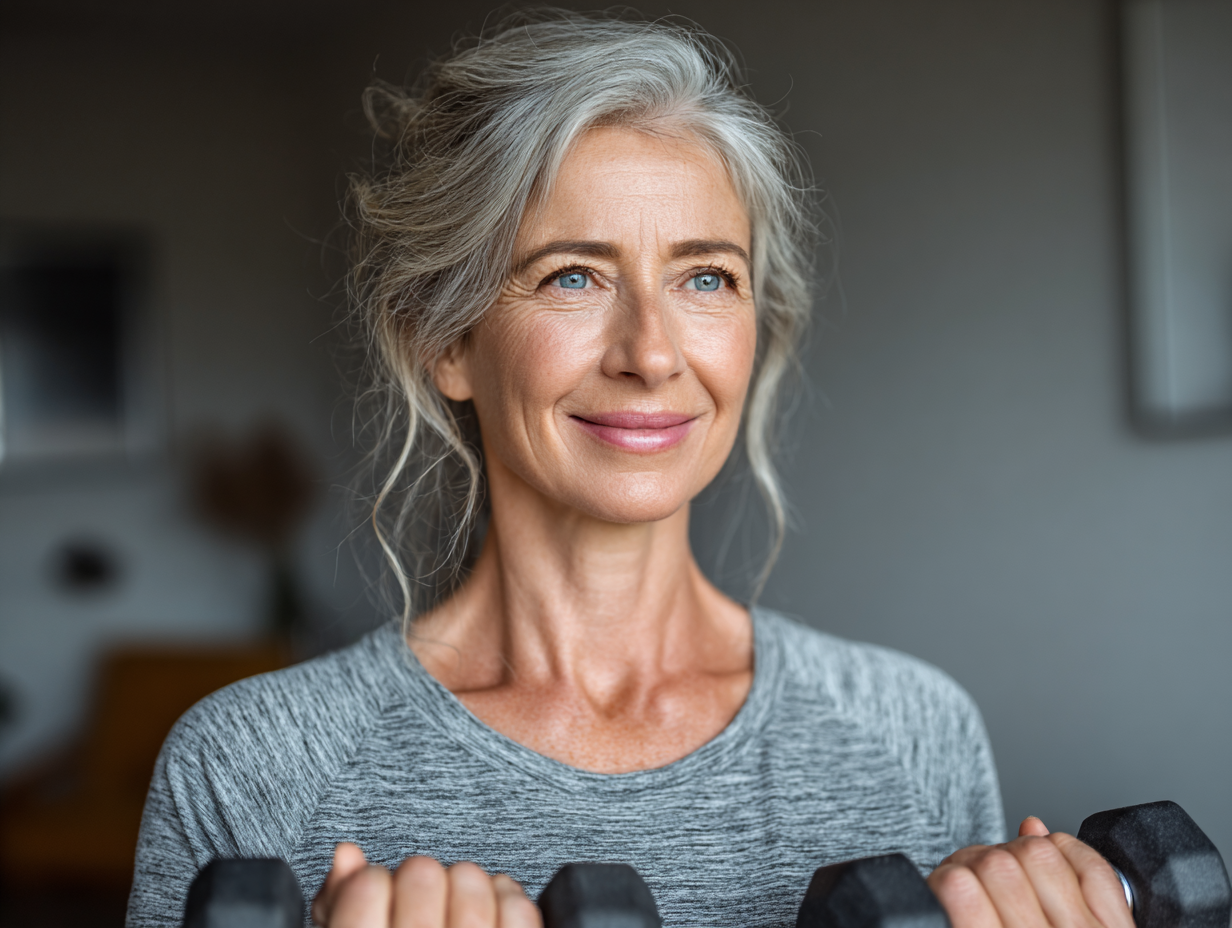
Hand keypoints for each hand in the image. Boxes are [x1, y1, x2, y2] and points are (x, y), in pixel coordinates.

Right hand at [312, 842, 541, 927]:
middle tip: (416, 908)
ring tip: (452, 913)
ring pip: (471, 880)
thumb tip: (348, 856)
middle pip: (421, 875)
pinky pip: (517, 908)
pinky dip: (507, 900)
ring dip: (463, 887)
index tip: (376, 899)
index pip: (366, 887)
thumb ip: (339, 910)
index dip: (370, 885)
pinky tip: (490, 916)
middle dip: (418, 882)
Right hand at [928, 818, 1134, 927]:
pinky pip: (1094, 867)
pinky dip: (1071, 852)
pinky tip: (1057, 866)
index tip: (945, 887)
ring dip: (1021, 853)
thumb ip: (957, 918)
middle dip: (980, 861)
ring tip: (1016, 877)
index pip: (957, 887)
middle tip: (977, 882)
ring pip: (1041, 854)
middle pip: (997, 863)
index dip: (943, 877)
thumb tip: (948, 876)